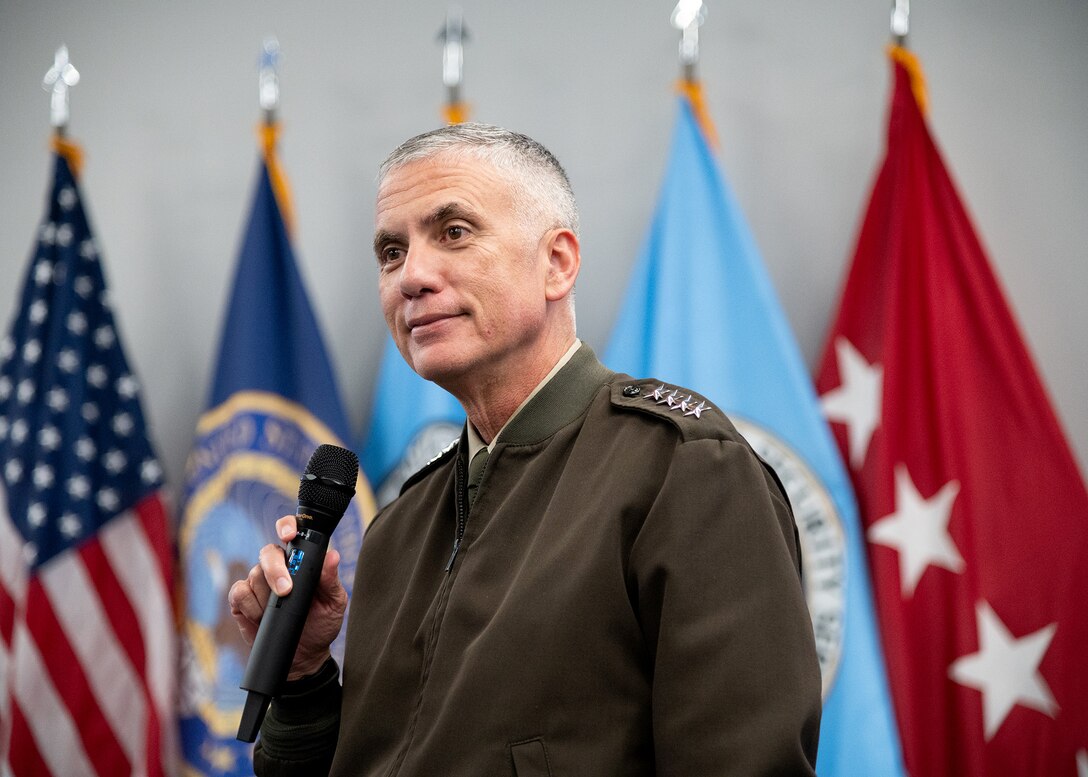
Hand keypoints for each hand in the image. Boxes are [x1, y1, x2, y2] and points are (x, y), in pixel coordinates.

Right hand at [228, 515, 348, 679]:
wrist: (305, 655)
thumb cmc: (322, 623)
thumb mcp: (334, 602)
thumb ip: (331, 579)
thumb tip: (333, 556)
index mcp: (300, 561)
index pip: (290, 533)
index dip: (286, 527)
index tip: (288, 536)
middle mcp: (277, 567)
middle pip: (267, 553)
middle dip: (274, 569)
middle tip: (285, 589)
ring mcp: (258, 583)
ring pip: (254, 574)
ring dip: (266, 595)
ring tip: (279, 611)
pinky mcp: (243, 601)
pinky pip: (239, 593)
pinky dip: (250, 605)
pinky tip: (262, 617)